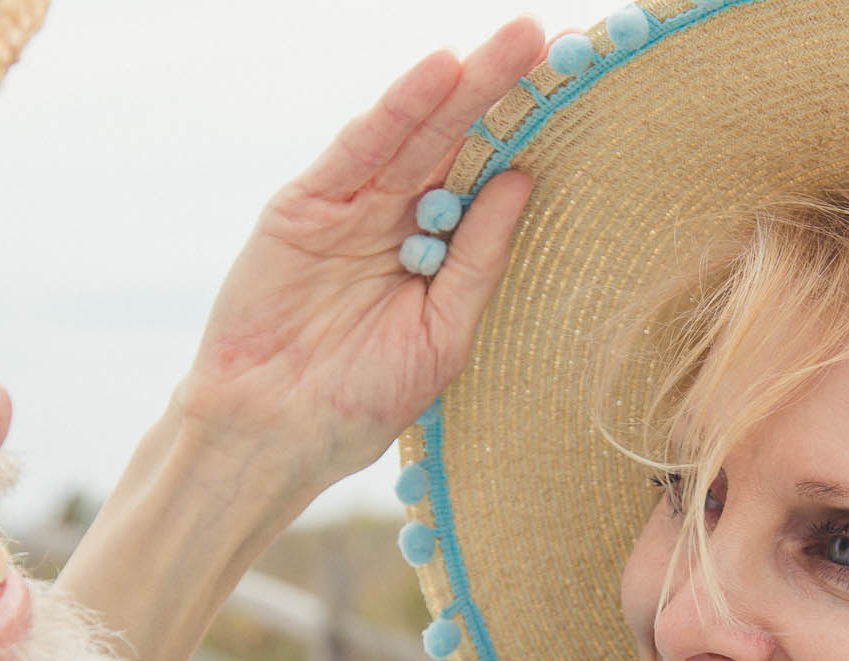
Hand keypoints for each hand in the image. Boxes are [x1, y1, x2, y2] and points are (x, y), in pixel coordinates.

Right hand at [176, 17, 546, 490]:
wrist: (275, 433)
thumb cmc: (361, 398)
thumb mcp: (443, 331)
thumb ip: (479, 257)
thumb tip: (520, 181)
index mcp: (435, 251)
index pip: (485, 177)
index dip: (522, 134)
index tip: (572, 89)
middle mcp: (396, 219)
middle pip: (456, 142)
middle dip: (501, 90)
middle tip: (547, 40)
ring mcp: (350, 208)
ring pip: (414, 134)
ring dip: (460, 86)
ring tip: (514, 44)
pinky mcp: (305, 205)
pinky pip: (358, 148)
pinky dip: (397, 110)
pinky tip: (438, 74)